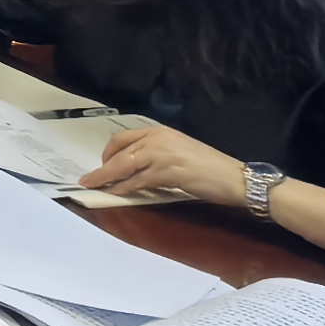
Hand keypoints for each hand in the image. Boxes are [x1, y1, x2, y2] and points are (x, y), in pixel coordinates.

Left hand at [78, 123, 253, 209]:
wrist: (236, 178)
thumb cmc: (210, 167)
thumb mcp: (179, 151)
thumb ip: (157, 153)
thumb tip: (134, 165)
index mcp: (160, 131)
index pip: (123, 138)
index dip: (108, 152)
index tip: (101, 164)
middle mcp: (157, 139)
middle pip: (119, 151)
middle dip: (101, 167)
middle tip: (88, 179)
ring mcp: (162, 155)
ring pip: (124, 166)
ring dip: (106, 179)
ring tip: (93, 187)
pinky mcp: (167, 173)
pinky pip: (138, 181)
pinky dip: (124, 188)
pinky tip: (116, 194)